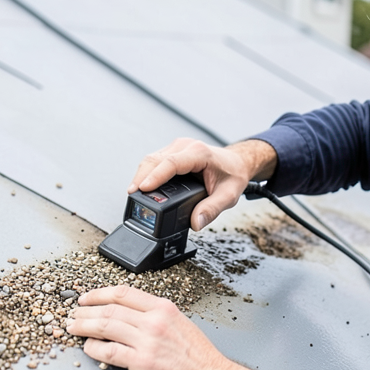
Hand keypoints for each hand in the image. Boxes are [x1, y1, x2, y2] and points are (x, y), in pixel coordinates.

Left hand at [65, 285, 231, 369]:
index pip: (123, 293)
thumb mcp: (180, 323)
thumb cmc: (198, 356)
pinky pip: (109, 352)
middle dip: (85, 311)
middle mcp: (154, 321)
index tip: (86, 298)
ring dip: (84, 327)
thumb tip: (128, 314)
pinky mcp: (142, 363)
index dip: (99, 294)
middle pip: (109, 309)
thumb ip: (155, 316)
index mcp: (163, 308)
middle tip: (73, 315)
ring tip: (73, 328)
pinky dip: (94, 349)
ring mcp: (147, 341)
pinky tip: (88, 348)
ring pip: (105, 327)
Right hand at [130, 138, 275, 230]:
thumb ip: (211, 210)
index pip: (171, 163)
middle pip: (155, 159)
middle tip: (132, 196)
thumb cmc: (233, 175)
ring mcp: (178, 147)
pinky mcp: (173, 152)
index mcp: (200, 153)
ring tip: (134, 194)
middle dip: (141, 177)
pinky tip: (142, 186)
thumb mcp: (228, 196)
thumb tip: (195, 223)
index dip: (154, 177)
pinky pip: (155, 160)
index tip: (142, 189)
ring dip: (141, 175)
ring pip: (151, 159)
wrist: (237, 163)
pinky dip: (146, 173)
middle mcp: (186, 146)